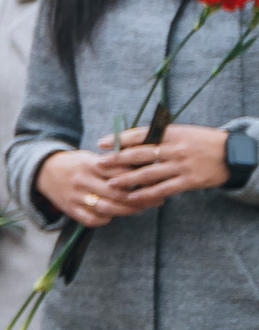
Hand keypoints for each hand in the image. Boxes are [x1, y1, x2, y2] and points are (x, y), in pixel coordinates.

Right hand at [35, 148, 155, 228]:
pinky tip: (113, 214)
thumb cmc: (75, 164)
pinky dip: (105, 219)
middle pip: (117, 193)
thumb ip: (114, 164)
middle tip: (157, 200)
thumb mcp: (91, 157)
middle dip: (140, 198)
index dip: (141, 179)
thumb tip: (144, 170)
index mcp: (89, 163)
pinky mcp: (69, 209)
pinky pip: (92, 219)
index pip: (121, 172)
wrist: (42, 170)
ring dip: (128, 210)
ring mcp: (75, 196)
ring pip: (107, 208)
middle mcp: (82, 180)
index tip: (157, 182)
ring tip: (141, 208)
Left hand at [95, 123, 230, 206]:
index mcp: (172, 133)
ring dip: (127, 179)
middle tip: (99, 164)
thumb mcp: (181, 132)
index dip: (119, 139)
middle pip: (140, 154)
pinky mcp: (189, 181)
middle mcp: (175, 148)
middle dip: (117, 159)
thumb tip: (129, 140)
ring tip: (110, 183)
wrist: (232, 154)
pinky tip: (132, 197)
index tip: (101, 143)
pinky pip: (163, 189)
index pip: (140, 134)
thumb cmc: (201, 141)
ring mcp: (182, 166)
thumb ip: (158, 136)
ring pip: (149, 173)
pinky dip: (146, 193)